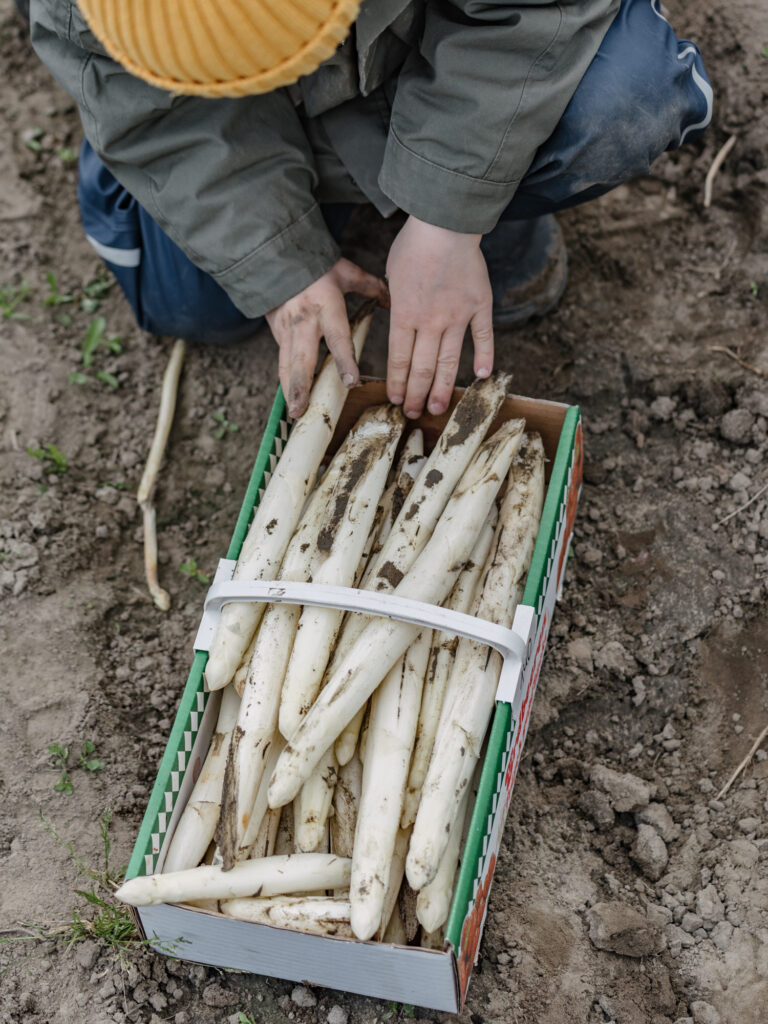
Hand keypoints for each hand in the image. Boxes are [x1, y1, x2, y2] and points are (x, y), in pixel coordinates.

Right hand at [266, 258, 387, 418]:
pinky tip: (291, 398)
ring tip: (294, 413)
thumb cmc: (316, 266)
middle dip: (301, 386)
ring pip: (287, 364)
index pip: (337, 338)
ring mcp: (286, 329)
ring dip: (290, 390)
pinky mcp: (276, 333)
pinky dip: (286, 380)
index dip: (344, 361)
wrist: (277, 258)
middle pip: (302, 359)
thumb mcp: (345, 272)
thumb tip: (392, 299)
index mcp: (325, 307)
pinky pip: (282, 360)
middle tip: (302, 409)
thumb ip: (370, 286)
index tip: (350, 381)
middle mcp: (304, 322)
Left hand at [385, 215, 493, 418]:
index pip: (399, 360)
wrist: (445, 223)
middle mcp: (430, 322)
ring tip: (439, 408)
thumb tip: (398, 320)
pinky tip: (482, 376)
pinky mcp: (479, 306)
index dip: (397, 384)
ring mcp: (457, 316)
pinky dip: (484, 357)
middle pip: (422, 368)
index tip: (395, 400)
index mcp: (404, 315)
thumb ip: (396, 303)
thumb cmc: (414, 245)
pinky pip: (483, 337)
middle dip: (416, 395)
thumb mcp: (392, 275)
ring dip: (443, 389)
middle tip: (414, 413)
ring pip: (449, 362)